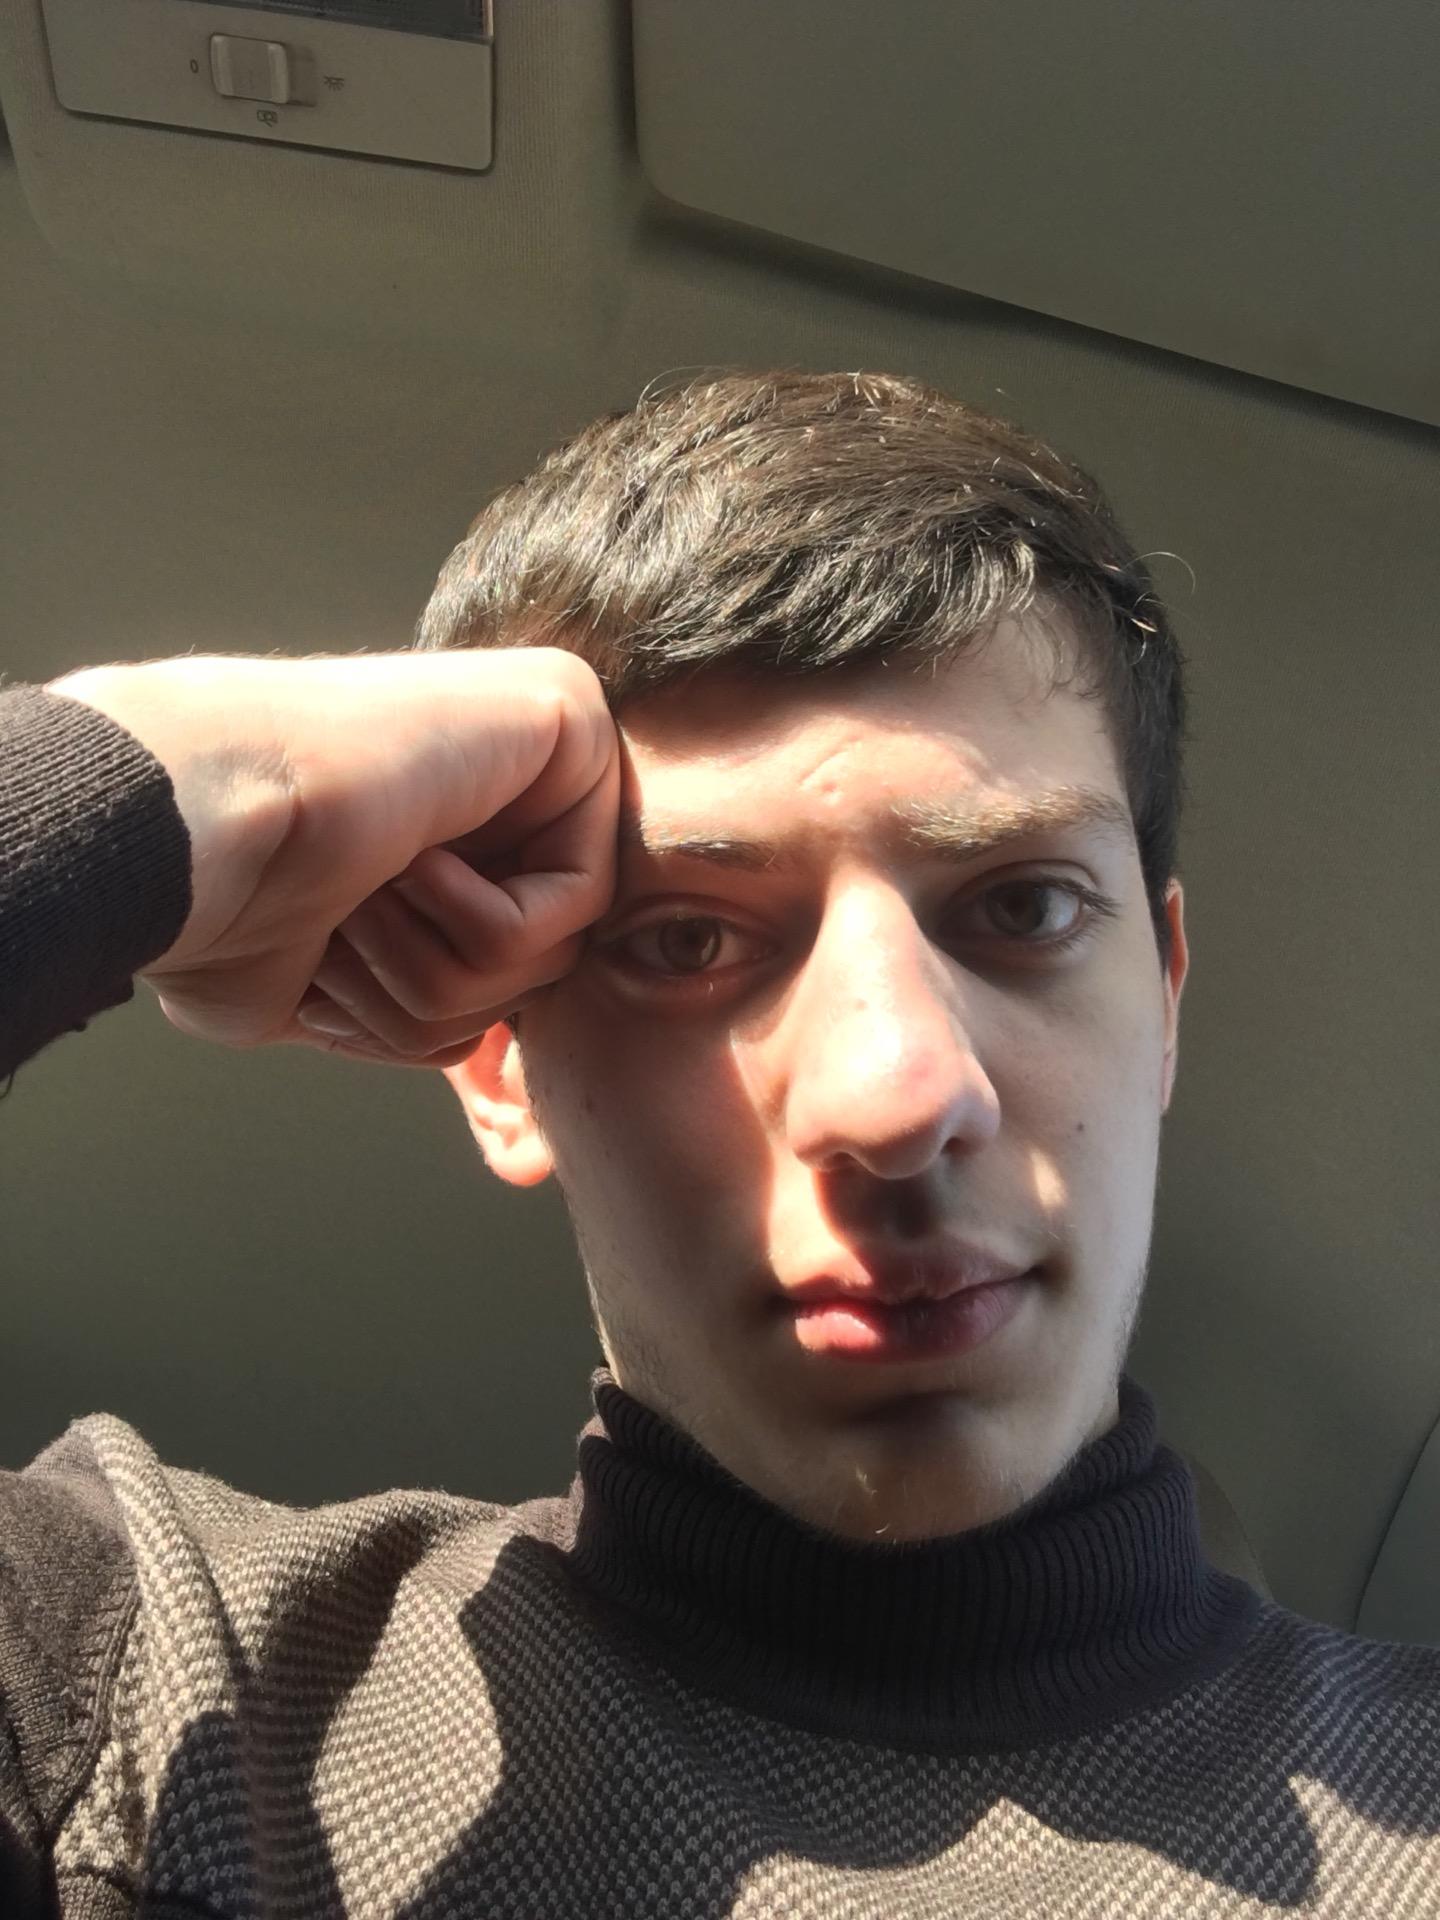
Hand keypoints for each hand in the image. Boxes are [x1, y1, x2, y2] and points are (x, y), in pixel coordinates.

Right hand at [47, 650, 620, 1067]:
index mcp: (450, 823)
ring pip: (559, 948)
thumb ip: (425, 990)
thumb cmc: (228, 904)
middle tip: (337, 939)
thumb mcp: (336, 981)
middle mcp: (506, 770)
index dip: (413, 1020)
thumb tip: (483, 1039)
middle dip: (433, 1001)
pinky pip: (581, 897)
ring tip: (359, 899)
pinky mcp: (569, 714)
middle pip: (540, 971)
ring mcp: (543, 737)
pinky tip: (408, 858)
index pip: (497, 982)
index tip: (324, 985)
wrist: (189, 832)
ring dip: (442, 969)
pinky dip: (483, 918)